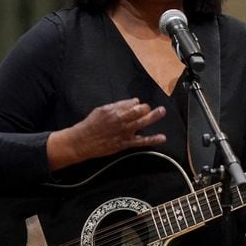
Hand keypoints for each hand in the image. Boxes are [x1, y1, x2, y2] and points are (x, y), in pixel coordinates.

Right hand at [48, 98, 165, 169]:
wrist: (82, 141)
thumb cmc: (91, 125)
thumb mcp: (101, 110)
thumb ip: (117, 106)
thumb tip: (133, 102)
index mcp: (114, 110)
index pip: (132, 103)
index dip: (137, 104)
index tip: (138, 105)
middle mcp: (120, 119)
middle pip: (139, 110)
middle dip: (146, 108)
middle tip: (148, 109)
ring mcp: (124, 132)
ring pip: (142, 122)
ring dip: (154, 116)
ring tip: (162, 111)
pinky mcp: (125, 143)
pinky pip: (141, 141)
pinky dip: (153, 140)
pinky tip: (162, 138)